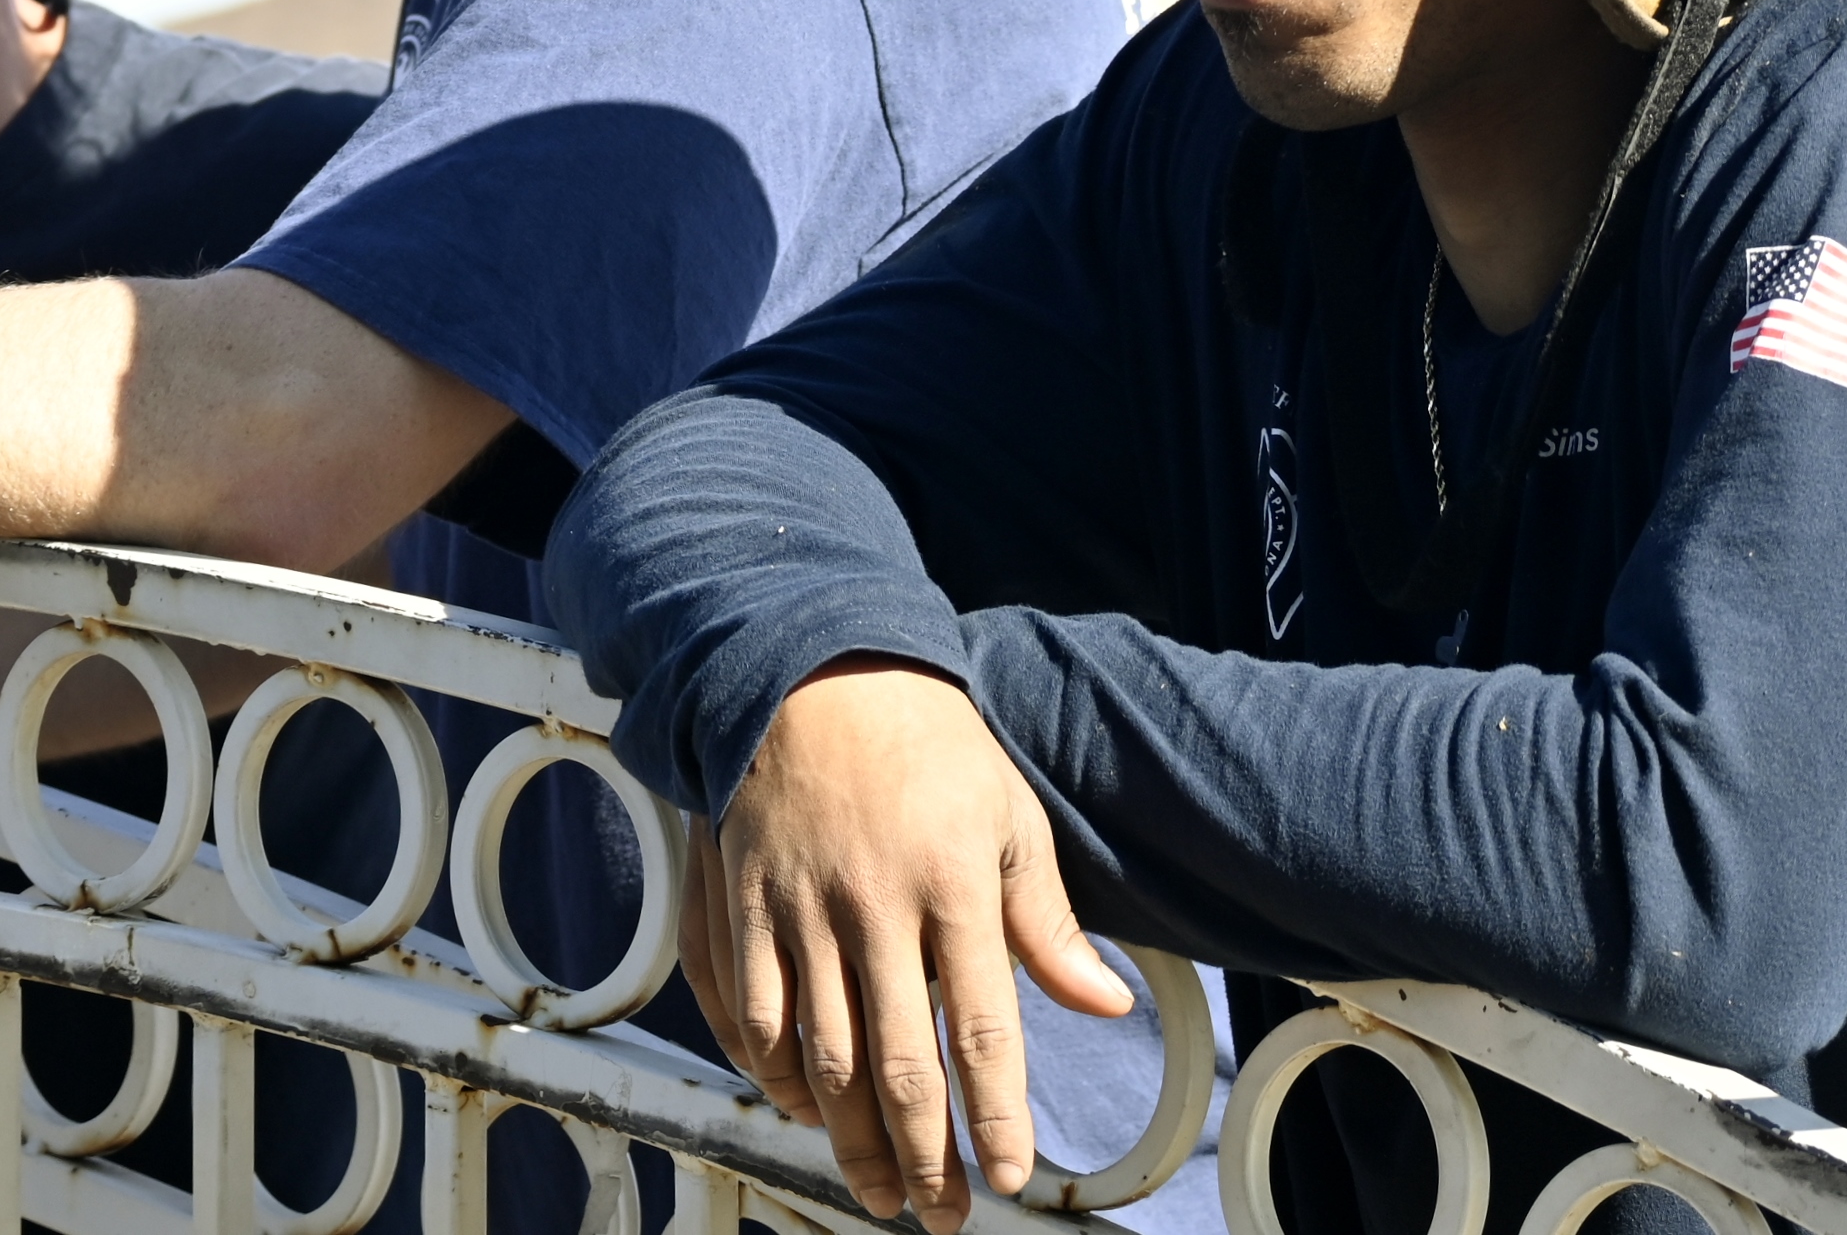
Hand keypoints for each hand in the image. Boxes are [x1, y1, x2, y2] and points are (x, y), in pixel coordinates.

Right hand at [700, 658, 1128, 1232]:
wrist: (806, 667)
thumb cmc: (922, 741)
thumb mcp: (1006, 815)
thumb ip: (1048, 921)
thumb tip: (1105, 1004)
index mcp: (952, 883)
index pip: (982, 1028)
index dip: (995, 1116)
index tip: (1009, 1176)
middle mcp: (872, 904)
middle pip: (898, 1065)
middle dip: (924, 1158)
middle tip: (941, 1216)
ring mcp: (797, 907)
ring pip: (822, 1058)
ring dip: (851, 1140)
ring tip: (880, 1189)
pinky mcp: (741, 902)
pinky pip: (750, 1014)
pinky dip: (775, 1076)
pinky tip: (803, 1109)